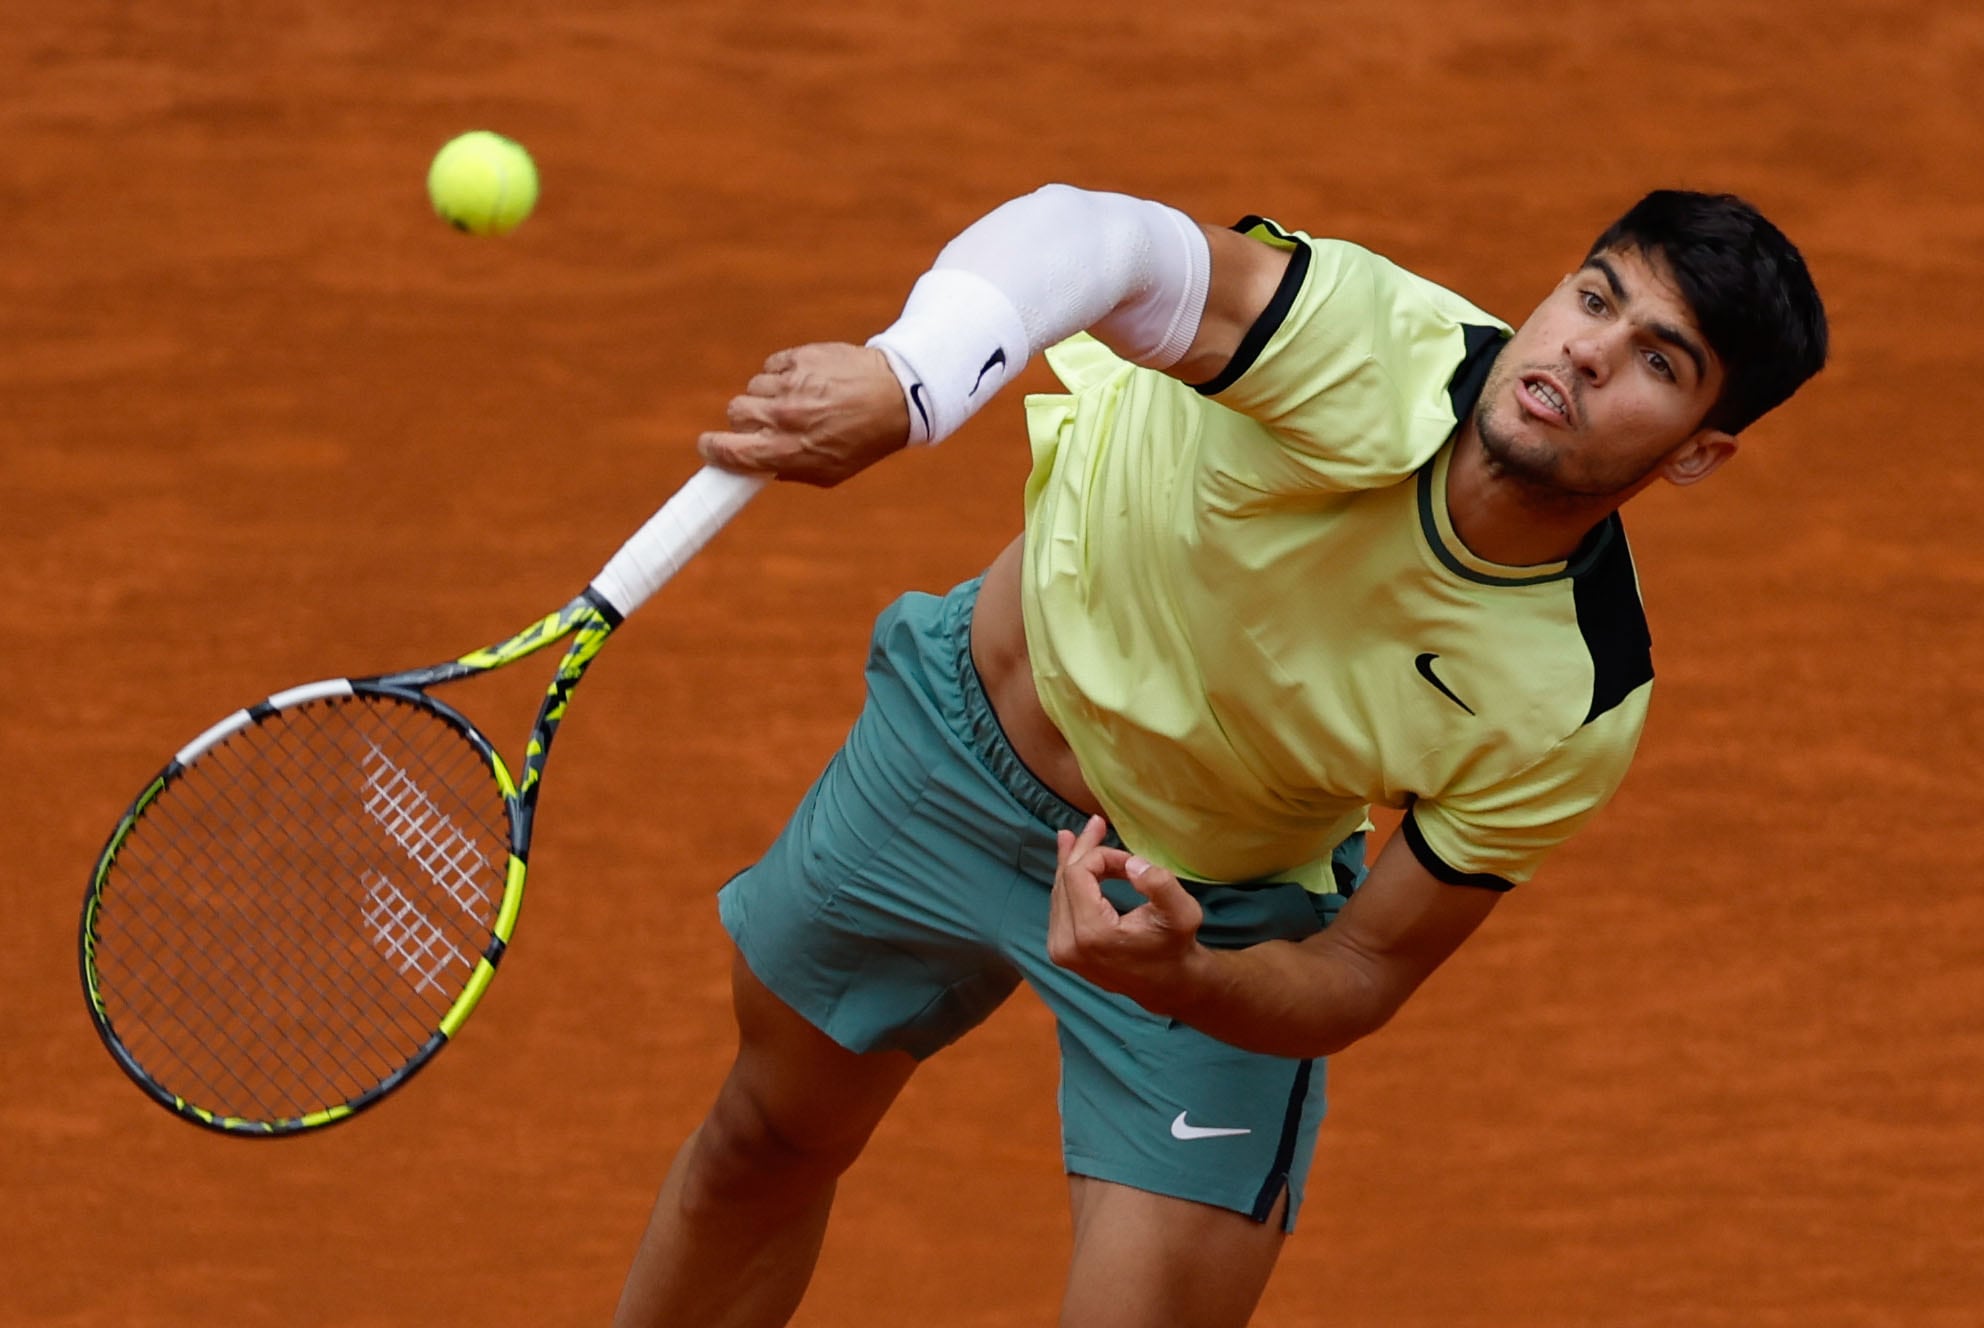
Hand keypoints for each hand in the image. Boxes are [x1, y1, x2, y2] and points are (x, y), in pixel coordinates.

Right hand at [696, 343, 910, 486]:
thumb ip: (787, 470)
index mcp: (788, 451)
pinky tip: (807, 381)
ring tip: (799, 400)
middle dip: (744, 420)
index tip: (709, 447)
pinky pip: (771, 366)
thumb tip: (751, 468)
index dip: (713, 449)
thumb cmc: (863, 440)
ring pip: (754, 388)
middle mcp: (785, 417)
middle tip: (766, 422)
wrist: (897, 396)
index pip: (729, 450)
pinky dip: (782, 374)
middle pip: (735, 412)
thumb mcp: (829, 471)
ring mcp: (791, 384)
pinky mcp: (799, 357)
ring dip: (768, 395)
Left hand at [1047, 814, 1206, 1013]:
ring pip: (1059, 890)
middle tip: (1096, 823)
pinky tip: (1071, 859)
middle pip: (1064, 879)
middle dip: (1084, 850)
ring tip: (1080, 835)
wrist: (1167, 984)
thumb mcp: (1182, 913)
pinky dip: (1068, 880)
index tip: (1130, 861)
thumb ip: (1160, 884)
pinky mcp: (1061, 951)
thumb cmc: (1175, 946)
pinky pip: (1059, 904)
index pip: (1079, 873)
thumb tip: (1131, 864)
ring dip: (1074, 862)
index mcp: (1091, 933)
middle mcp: (1067, 944)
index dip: (1102, 856)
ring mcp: (1060, 949)